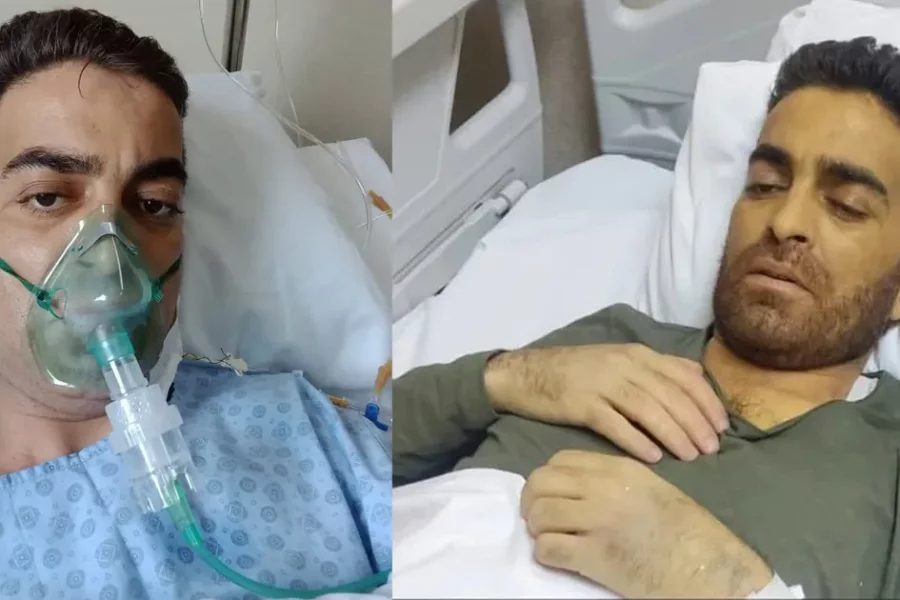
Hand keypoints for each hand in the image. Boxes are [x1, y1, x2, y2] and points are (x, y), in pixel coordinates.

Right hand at [484, 343, 727, 461]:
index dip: (707, 402)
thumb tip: (696, 374)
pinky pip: (615, 424)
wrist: (527, 374)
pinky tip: (653, 457)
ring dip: (674, 434)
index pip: (684, 375)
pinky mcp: (581, 404)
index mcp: (637, 353)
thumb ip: (656, 366)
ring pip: (648, 409)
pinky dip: (637, 441)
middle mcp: (623, 364)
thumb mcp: (619, 358)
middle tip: (712, 450)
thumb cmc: (577, 370)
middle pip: (670, 395)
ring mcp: (601, 383)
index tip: (722, 428)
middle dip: (696, 423)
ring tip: (690, 457)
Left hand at [520, 450, 771, 598]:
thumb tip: (576, 486)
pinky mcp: (594, 556)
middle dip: (533, 502)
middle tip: (540, 519)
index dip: (549, 478)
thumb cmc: (686, 530)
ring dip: (538, 529)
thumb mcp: (651, 488)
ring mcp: (597, 521)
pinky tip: (559, 558)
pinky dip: (546, 554)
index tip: (552, 495)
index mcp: (618, 469)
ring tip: (550, 538)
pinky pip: (547, 549)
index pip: (560, 460)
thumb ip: (614, 481)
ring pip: (539, 514)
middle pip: (541, 483)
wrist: (708, 566)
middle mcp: (603, 488)